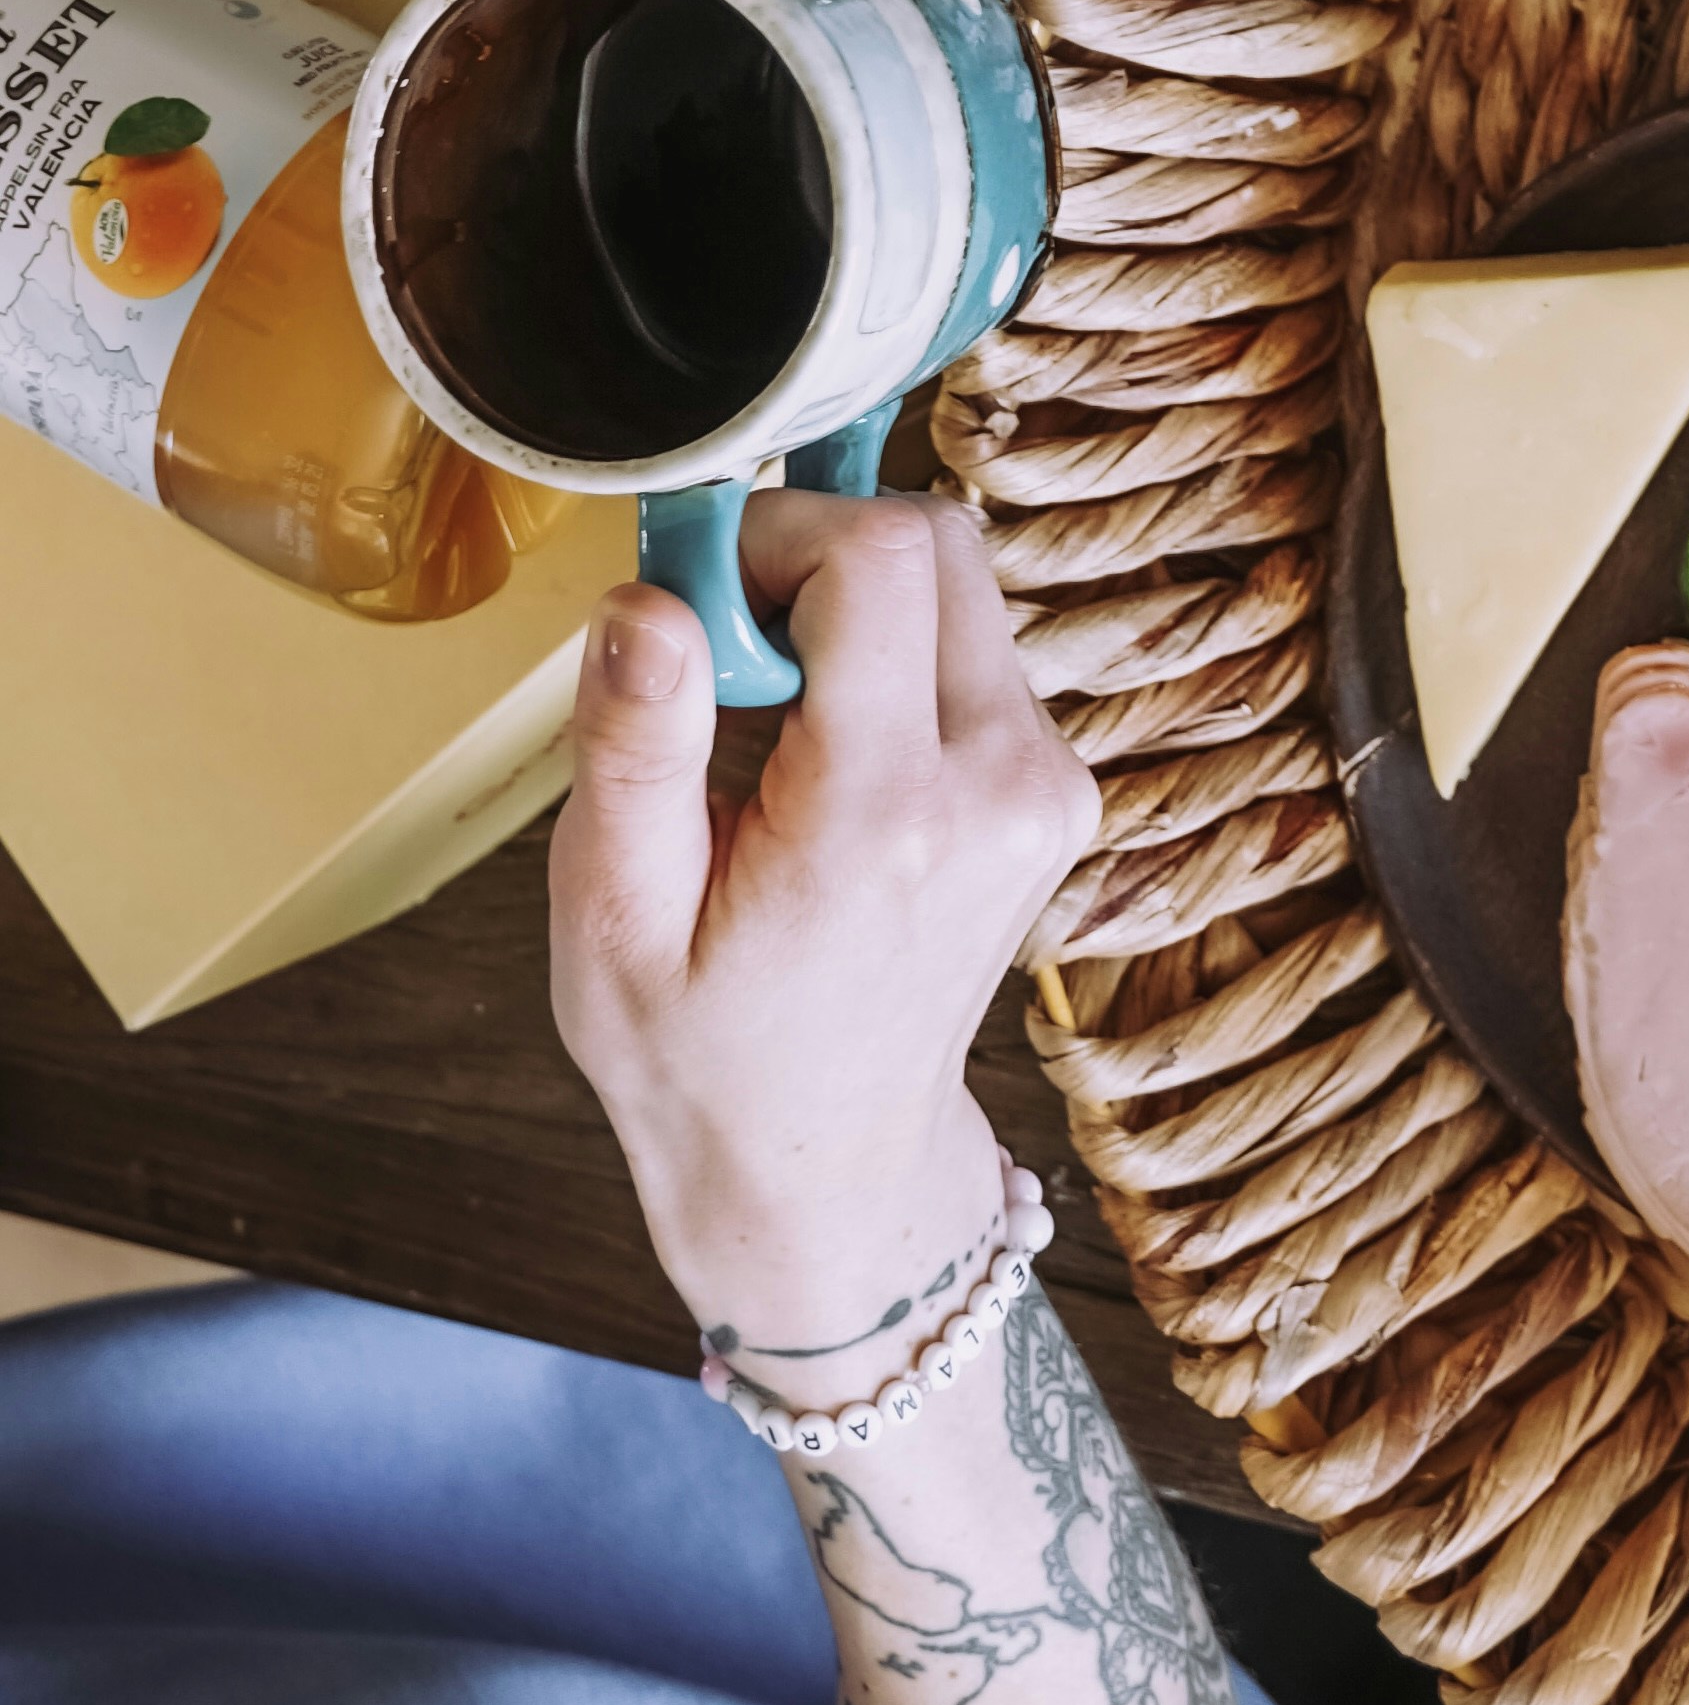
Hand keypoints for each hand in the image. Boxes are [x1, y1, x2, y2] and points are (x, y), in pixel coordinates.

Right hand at [551, 491, 1097, 1397]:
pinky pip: (977, 650)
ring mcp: (1048, 787)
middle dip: (818, 557)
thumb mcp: (613, 918)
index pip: (881, 554)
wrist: (821, 1170)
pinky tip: (828, 757)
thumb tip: (650, 596)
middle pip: (937, 544)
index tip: (698, 605)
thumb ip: (636, 746)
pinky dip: (896, 661)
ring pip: (962, 586)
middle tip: (723, 662)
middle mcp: (999, 785)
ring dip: (856, 612)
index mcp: (885, 815)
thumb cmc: (698, 1056)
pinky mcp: (1059, 788)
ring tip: (768, 731)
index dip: (777, 534)